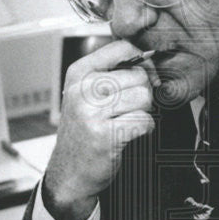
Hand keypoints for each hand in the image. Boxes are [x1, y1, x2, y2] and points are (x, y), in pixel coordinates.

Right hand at [42, 40, 159, 219]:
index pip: (122, 47)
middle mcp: (82, 89)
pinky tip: (131, 133)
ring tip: (128, 120)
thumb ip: (111, 73)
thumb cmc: (84, 130)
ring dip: (144, 111)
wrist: (69, 172)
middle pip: (139, 76)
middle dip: (144, 93)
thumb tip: (149, 57)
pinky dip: (145, 129)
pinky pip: (145, 121)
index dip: (142, 61)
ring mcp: (91, 112)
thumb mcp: (86, 94)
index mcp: (79, 73)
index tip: (144, 76)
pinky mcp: (105, 135)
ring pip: (144, 97)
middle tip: (131, 108)